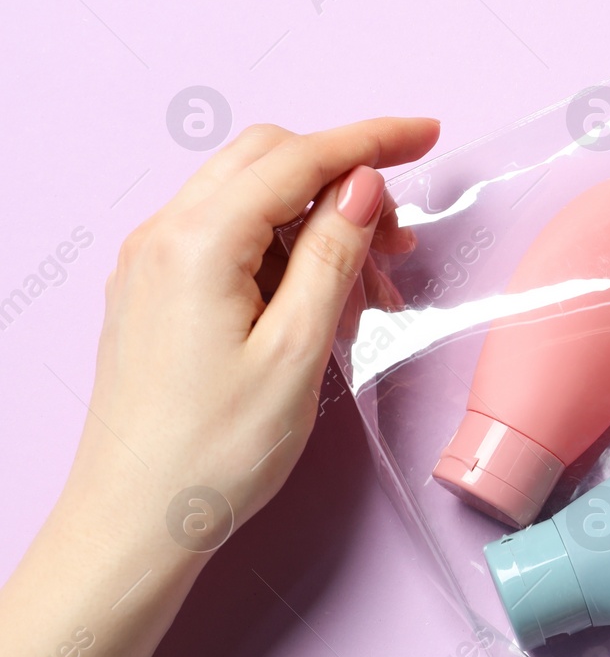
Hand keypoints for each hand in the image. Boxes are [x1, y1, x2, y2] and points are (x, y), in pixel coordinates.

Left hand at [60, 118, 438, 567]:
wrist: (134, 521)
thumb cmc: (213, 453)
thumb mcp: (297, 351)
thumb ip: (332, 254)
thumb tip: (362, 185)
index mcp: (197, 243)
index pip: (299, 158)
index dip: (372, 140)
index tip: (427, 135)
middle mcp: (162, 236)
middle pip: (268, 159)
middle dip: (344, 179)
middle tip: (401, 233)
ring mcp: (151, 262)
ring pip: (250, 197)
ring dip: (318, 220)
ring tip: (370, 290)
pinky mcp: (153, 291)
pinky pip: (227, 237)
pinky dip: (283, 248)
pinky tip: (321, 299)